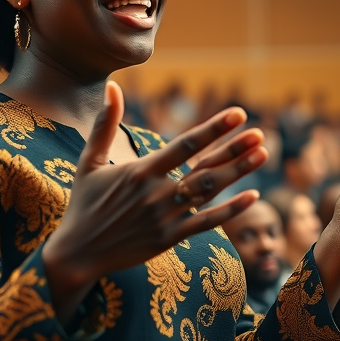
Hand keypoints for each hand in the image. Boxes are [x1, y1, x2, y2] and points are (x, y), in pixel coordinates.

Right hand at [42, 81, 267, 323]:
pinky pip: (206, 223)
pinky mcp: (169, 239)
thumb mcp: (88, 161)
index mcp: (141, 171)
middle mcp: (156, 193)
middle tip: (260, 133)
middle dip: (234, 150)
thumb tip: (112, 86)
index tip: (237, 114)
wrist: (77, 254)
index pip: (185, 145)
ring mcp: (165, 217)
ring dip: (238, 173)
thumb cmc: (84, 204)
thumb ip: (105, 124)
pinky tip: (252, 196)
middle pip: (204, 168)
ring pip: (209, 192)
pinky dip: (231, 210)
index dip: (213, 129)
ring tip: (262, 154)